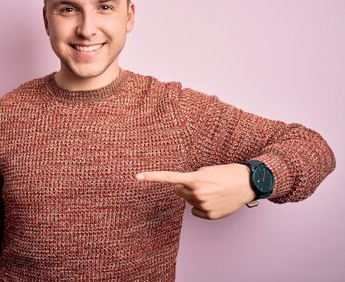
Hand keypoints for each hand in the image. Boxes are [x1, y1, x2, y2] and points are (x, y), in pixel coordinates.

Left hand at [136, 164, 255, 219]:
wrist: (247, 183)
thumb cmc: (227, 174)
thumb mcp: (206, 170)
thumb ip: (191, 178)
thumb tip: (181, 189)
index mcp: (195, 180)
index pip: (169, 178)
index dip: (152, 177)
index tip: (137, 176)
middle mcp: (197, 194)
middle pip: (179, 191)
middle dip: (185, 187)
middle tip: (201, 182)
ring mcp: (203, 206)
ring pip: (189, 201)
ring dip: (195, 196)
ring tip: (212, 190)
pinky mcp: (210, 215)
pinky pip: (196, 211)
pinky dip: (202, 206)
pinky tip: (214, 200)